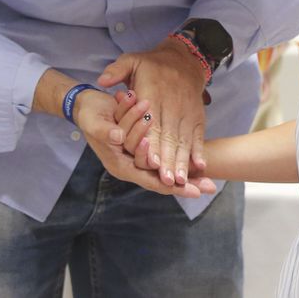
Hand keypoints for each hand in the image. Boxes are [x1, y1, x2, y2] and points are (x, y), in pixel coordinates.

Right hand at [76, 89, 212, 198]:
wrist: (88, 106)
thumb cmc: (91, 114)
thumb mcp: (94, 122)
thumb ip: (106, 131)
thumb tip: (119, 138)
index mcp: (119, 164)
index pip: (148, 180)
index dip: (171, 186)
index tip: (193, 191)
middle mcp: (130, 165)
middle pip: (162, 180)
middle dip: (186, 184)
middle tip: (210, 187)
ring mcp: (137, 157)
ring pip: (166, 171)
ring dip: (186, 173)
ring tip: (207, 178)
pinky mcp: (144, 147)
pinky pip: (164, 158)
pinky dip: (180, 161)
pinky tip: (198, 165)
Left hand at [98, 39, 210, 187]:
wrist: (186, 58)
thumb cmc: (154, 64)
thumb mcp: (132, 60)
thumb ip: (117, 70)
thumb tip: (103, 81)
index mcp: (154, 96)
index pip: (152, 125)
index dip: (153, 146)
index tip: (153, 164)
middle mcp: (171, 107)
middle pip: (169, 138)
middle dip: (169, 162)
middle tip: (169, 182)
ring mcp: (186, 112)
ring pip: (184, 140)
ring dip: (183, 162)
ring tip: (182, 181)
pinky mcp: (196, 116)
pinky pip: (198, 135)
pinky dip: (199, 150)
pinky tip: (200, 165)